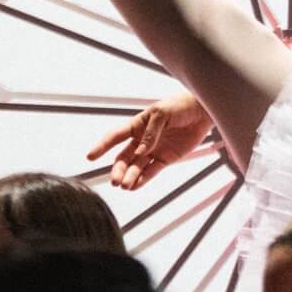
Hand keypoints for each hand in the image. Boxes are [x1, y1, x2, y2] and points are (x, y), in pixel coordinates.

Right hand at [86, 92, 213, 188]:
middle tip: (115, 181)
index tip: (90, 156)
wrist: (201, 111)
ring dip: (129, 176)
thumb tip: (141, 151)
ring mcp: (152, 150)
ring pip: (136, 166)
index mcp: (137, 125)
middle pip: (124, 157)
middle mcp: (141, 140)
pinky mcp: (165, 159)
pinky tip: (135, 186)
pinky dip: (142, 179)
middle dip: (118, 169)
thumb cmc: (179, 106)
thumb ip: (151, 132)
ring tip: (125, 186)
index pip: (115, 136)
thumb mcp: (162, 113)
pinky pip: (151, 171)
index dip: (102, 146)